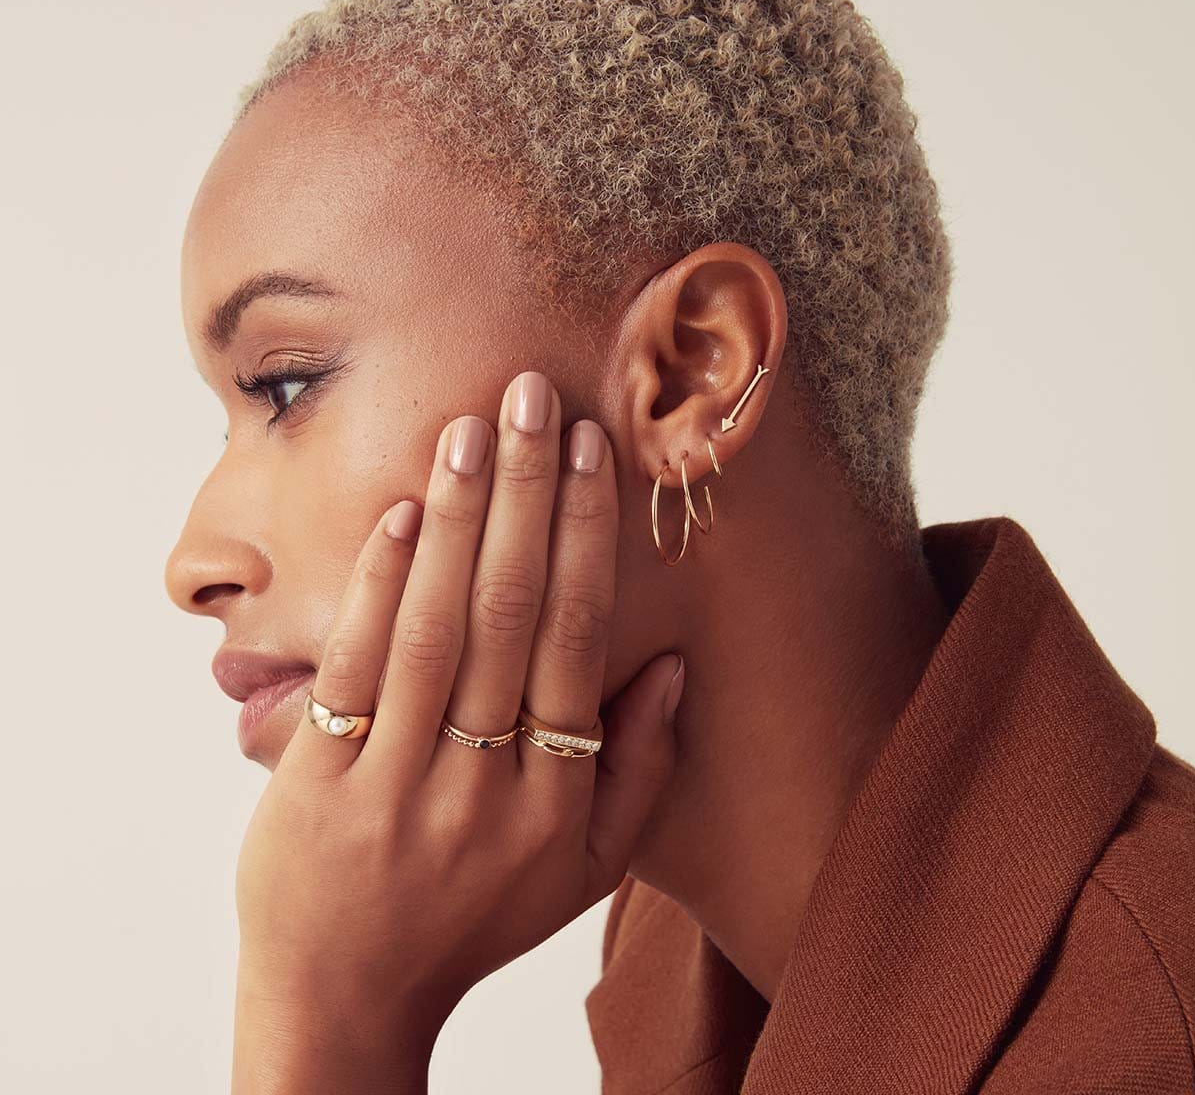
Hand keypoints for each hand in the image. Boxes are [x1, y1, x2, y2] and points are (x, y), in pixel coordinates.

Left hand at [231, 370, 685, 1088]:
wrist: (349, 998)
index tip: (590, 451)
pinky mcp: (319, 782)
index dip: (587, 537)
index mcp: (558, 799)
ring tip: (472, 426)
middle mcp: (486, 785)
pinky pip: (357, 666)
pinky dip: (381, 582)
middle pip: (514, 614)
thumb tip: (674, 668)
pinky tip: (403, 510)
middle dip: (527, 495)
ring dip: (459, 517)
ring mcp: (398, 783)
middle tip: (532, 396)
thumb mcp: (584, 870)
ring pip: (439, 625)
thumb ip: (639, 772)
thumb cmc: (475, 917)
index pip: (580, 639)